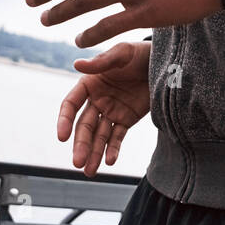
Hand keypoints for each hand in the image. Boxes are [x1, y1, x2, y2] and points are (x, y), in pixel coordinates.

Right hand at [58, 40, 150, 175]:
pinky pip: (117, 137)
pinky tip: (110, 161)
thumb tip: (76, 64)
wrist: (163, 62)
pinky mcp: (126, 120)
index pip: (71, 104)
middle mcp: (96, 100)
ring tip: (89, 171)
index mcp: (89, 83)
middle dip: (80, 144)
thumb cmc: (139, 53)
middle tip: (77, 162)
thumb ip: (102, 62)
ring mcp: (111, 111)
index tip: (62, 136)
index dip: (65, 120)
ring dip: (93, 153)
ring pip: (98, 136)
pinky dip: (112, 149)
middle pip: (84, 125)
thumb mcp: (122, 53)